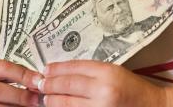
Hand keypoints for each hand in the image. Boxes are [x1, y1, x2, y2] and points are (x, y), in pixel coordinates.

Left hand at [40, 61, 164, 106]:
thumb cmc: (133, 88)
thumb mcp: (113, 72)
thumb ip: (90, 71)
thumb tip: (61, 72)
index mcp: (107, 72)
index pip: (74, 68)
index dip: (56, 69)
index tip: (45, 70)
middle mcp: (103, 90)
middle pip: (67, 86)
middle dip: (49, 85)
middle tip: (39, 84)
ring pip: (67, 104)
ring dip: (53, 101)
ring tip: (46, 98)